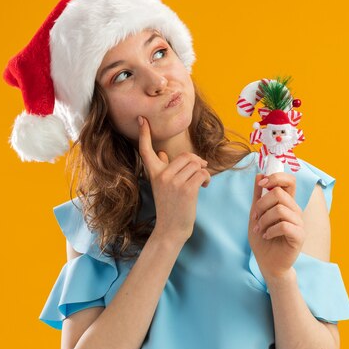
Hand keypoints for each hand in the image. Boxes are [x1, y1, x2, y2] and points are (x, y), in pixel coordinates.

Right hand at [137, 116, 210, 240]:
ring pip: (196, 164)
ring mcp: (173, 182)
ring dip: (203, 171)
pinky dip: (207, 178)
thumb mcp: (161, 187)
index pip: (146, 150)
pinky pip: (202, 173)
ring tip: (203, 181)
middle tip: (200, 170)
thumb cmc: (169, 207)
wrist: (171, 229)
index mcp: (154, 173)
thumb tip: (162, 153)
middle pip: (186, 156)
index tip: (141, 119)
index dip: (144, 134)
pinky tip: (205, 186)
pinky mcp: (187, 189)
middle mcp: (162, 175)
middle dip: (197, 162)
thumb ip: (162, 169)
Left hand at [249, 171, 304, 276]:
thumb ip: (258, 196)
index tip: (262, 184)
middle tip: (255, 218)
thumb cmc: (263, 239)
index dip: (276, 177)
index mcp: (287, 203)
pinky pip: (284, 225)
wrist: (267, 263)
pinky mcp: (299, 236)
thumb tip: (260, 175)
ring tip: (259, 229)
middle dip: (261, 204)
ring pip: (280, 209)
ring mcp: (299, 223)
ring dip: (264, 219)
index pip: (290, 181)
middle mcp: (295, 211)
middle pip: (280, 193)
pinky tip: (266, 236)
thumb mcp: (256, 215)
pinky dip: (270, 230)